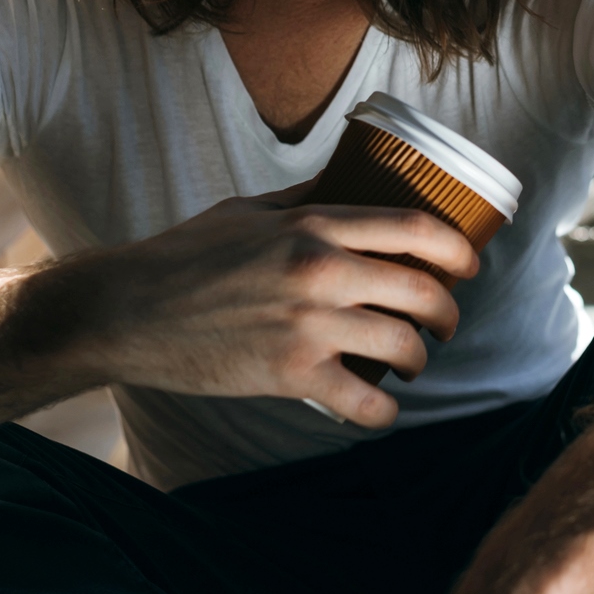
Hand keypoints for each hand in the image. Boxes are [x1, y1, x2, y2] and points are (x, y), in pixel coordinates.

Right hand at [61, 184, 479, 426]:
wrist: (125, 310)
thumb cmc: (183, 256)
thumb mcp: (248, 210)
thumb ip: (302, 199)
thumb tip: (346, 182)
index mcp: (314, 224)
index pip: (414, 227)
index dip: (457, 248)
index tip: (469, 263)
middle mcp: (321, 270)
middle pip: (422, 289)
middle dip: (448, 311)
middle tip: (446, 322)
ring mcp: (307, 325)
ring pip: (403, 346)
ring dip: (421, 359)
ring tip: (414, 362)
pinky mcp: (289, 376)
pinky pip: (363, 402)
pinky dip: (383, 412)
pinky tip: (381, 409)